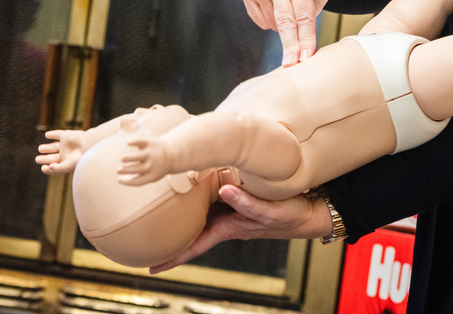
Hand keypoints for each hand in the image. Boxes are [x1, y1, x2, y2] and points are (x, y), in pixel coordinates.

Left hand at [36, 129, 87, 174]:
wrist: (88, 144)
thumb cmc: (80, 158)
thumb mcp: (68, 166)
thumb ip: (58, 168)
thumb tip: (48, 168)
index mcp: (66, 163)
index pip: (55, 166)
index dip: (48, 168)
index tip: (43, 168)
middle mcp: (65, 154)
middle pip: (52, 157)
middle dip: (44, 158)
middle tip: (37, 159)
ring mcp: (65, 144)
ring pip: (53, 146)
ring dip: (46, 147)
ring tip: (40, 148)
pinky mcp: (66, 135)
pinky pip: (57, 134)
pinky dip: (51, 134)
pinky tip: (47, 135)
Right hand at [118, 136, 171, 185]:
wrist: (172, 154)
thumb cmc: (157, 167)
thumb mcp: (151, 176)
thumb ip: (137, 178)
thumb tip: (120, 179)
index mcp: (152, 175)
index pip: (137, 181)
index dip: (126, 181)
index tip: (119, 179)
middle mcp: (152, 165)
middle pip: (136, 169)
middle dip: (125, 170)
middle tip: (118, 170)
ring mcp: (150, 153)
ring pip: (137, 156)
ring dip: (128, 158)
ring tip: (122, 159)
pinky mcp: (150, 143)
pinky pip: (140, 142)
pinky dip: (134, 142)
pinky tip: (128, 143)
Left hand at [149, 185, 331, 273]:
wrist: (310, 211)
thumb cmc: (291, 215)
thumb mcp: (269, 211)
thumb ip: (247, 203)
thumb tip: (223, 191)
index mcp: (229, 227)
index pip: (195, 245)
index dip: (174, 256)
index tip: (152, 265)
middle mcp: (225, 219)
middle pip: (191, 229)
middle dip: (169, 236)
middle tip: (143, 239)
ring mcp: (230, 208)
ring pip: (198, 212)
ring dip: (179, 213)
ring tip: (155, 213)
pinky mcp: (237, 196)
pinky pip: (212, 196)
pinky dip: (197, 192)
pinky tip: (188, 185)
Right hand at [240, 0, 331, 65]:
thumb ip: (314, 10)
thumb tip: (297, 37)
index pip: (303, 16)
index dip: (305, 39)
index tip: (305, 57)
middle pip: (284, 21)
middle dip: (289, 45)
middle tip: (290, 65)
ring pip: (272, 22)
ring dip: (284, 27)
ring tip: (290, 7)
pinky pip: (260, 19)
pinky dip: (270, 21)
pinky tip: (277, 7)